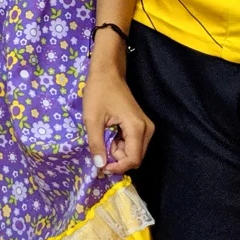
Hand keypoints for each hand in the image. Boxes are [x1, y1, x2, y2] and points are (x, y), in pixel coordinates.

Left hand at [83, 60, 153, 174]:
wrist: (107, 72)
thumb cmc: (98, 92)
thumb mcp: (92, 118)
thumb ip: (96, 143)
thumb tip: (100, 165)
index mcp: (137, 128)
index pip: (133, 159)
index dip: (118, 167)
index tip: (101, 167)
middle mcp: (147, 130)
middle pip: (135, 157)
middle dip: (117, 159)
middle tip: (99, 151)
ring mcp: (146, 127)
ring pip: (134, 151)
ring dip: (118, 152)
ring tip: (102, 139)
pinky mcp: (141, 125)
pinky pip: (133, 143)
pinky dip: (120, 144)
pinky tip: (109, 135)